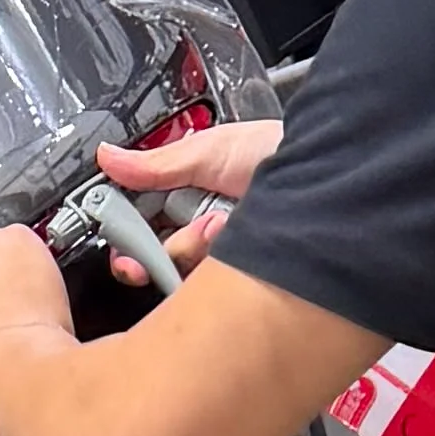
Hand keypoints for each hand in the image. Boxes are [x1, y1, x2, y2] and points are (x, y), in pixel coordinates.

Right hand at [94, 118, 283, 271]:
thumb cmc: (274, 151)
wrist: (326, 176)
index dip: (124, 235)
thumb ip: (155, 164)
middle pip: (154, 257)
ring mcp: (220, 254)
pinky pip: (208, 284)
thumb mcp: (208, 151)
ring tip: (218, 221)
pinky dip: (216, 258)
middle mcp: (201, 227)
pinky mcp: (239, 275)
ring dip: (191, 246)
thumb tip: (108, 157)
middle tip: (138, 261)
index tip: (114, 240)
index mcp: (187, 195)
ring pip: (179, 272)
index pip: (141, 223)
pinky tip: (231, 235)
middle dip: (147, 257)